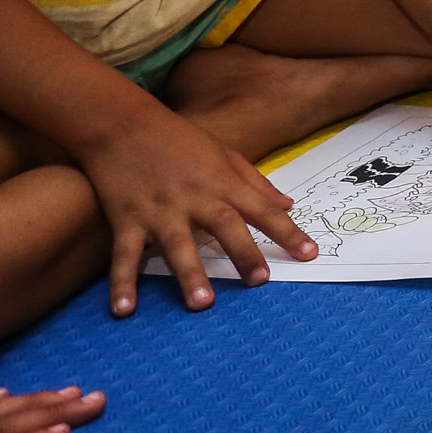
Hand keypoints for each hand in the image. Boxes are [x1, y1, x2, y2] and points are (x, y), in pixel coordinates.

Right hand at [74, 105, 316, 316]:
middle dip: (244, 253)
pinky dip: (122, 282)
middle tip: (260, 281)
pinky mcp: (126, 218)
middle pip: (224, 226)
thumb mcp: (224, 153)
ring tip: (202, 303)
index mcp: (222, 182)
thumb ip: (255, 183)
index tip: (310, 254)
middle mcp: (195, 197)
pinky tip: (124, 309)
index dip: (288, 232)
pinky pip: (125, 254)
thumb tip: (288, 205)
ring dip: (189, 274)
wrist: (121, 123)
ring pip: (177, 244)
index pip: (262, 210)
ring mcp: (159, 209)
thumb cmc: (179, 139)